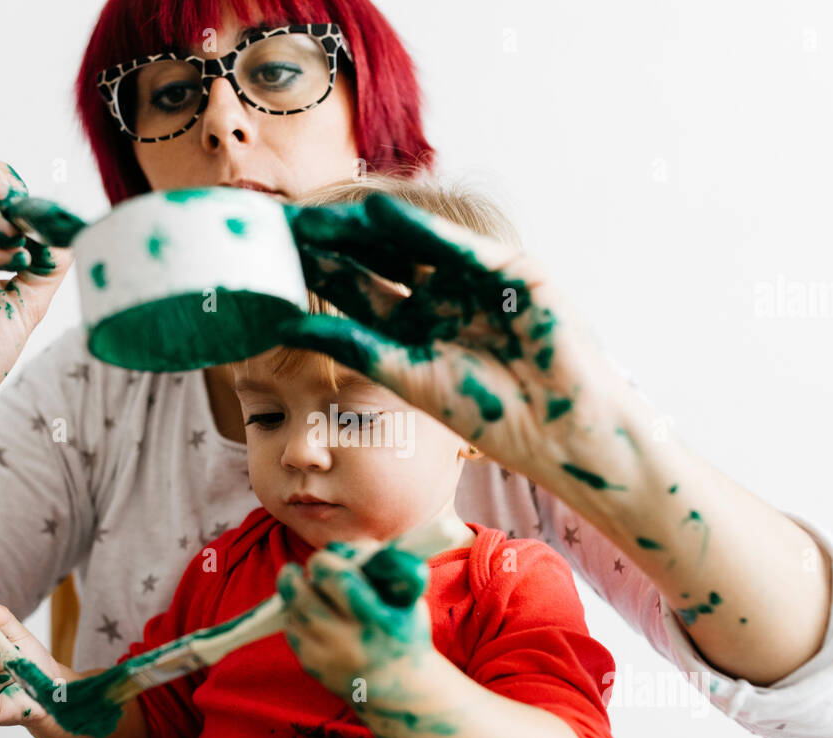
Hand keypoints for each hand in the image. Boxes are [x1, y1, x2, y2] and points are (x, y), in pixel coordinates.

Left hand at [274, 541, 433, 698]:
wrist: (401, 690)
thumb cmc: (405, 631)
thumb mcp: (408, 599)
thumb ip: (381, 567)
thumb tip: (343, 547)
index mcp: (379, 620)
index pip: (339, 580)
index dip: (325, 562)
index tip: (325, 557)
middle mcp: (350, 642)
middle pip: (304, 599)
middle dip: (295, 577)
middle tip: (296, 569)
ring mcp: (329, 658)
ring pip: (294, 614)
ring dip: (291, 595)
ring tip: (298, 584)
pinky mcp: (313, 668)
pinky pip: (292, 633)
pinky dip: (294, 616)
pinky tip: (304, 610)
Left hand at [284, 193, 626, 483]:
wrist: (558, 427)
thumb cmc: (489, 415)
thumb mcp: (406, 377)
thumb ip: (352, 345)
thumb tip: (287, 326)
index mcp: (414, 330)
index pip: (356, 291)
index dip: (317, 272)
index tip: (274, 257)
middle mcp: (440, 300)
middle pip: (377, 260)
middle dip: (334, 242)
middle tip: (286, 224)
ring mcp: (474, 282)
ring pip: (413, 245)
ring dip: (367, 230)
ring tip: (321, 217)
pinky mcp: (510, 272)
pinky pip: (458, 246)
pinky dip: (422, 229)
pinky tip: (380, 214)